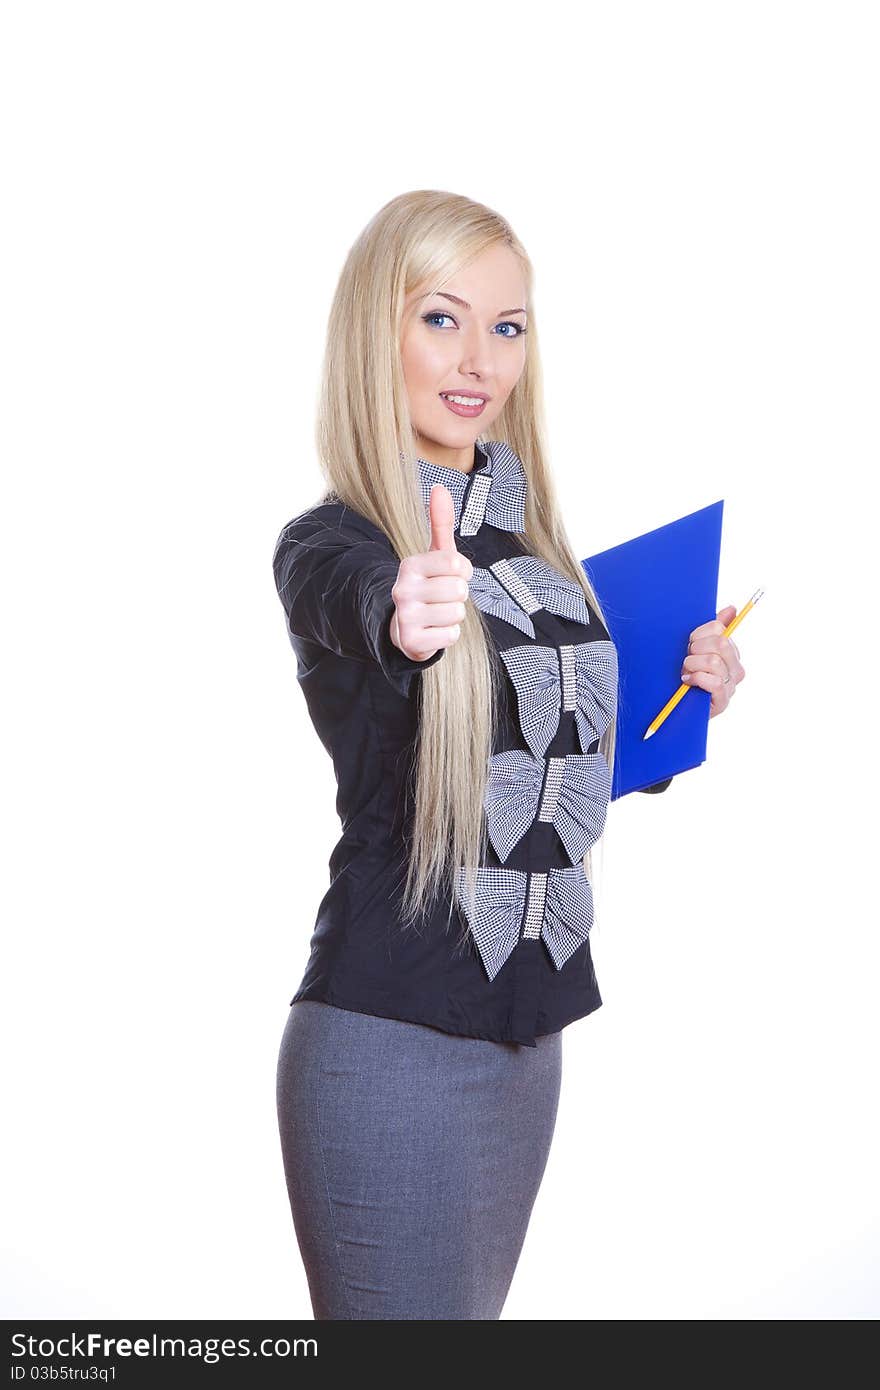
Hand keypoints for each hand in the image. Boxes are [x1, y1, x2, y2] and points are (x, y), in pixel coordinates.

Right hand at [389, 484, 473, 661]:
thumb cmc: (427, 585)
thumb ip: (440, 522)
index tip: (450, 576)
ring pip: (457, 613)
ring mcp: (405, 616)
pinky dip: (448, 635)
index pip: (457, 564)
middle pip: (459, 590)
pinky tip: (434, 630)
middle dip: (458, 596)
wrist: (404, 626)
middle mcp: (403, 589)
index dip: (463, 572)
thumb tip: (439, 486)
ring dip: (454, 616)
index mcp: (410, 565)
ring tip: (438, 613)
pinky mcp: (410, 641)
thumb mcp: (434, 554)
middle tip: (443, 598)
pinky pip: (450, 635)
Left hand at [680, 604, 746, 718]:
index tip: (689, 643)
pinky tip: (688, 681)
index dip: (698, 634)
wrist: (678, 705)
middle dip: (696, 649)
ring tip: (686, 671)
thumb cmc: (688, 673)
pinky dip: (697, 679)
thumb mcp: (698, 648)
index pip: (719, 629)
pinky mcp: (723, 701)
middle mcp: (736, 668)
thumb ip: (714, 628)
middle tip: (687, 658)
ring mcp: (732, 685)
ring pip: (714, 662)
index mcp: (731, 652)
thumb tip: (732, 609)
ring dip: (693, 665)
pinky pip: (714, 682)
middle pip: (721, 643)